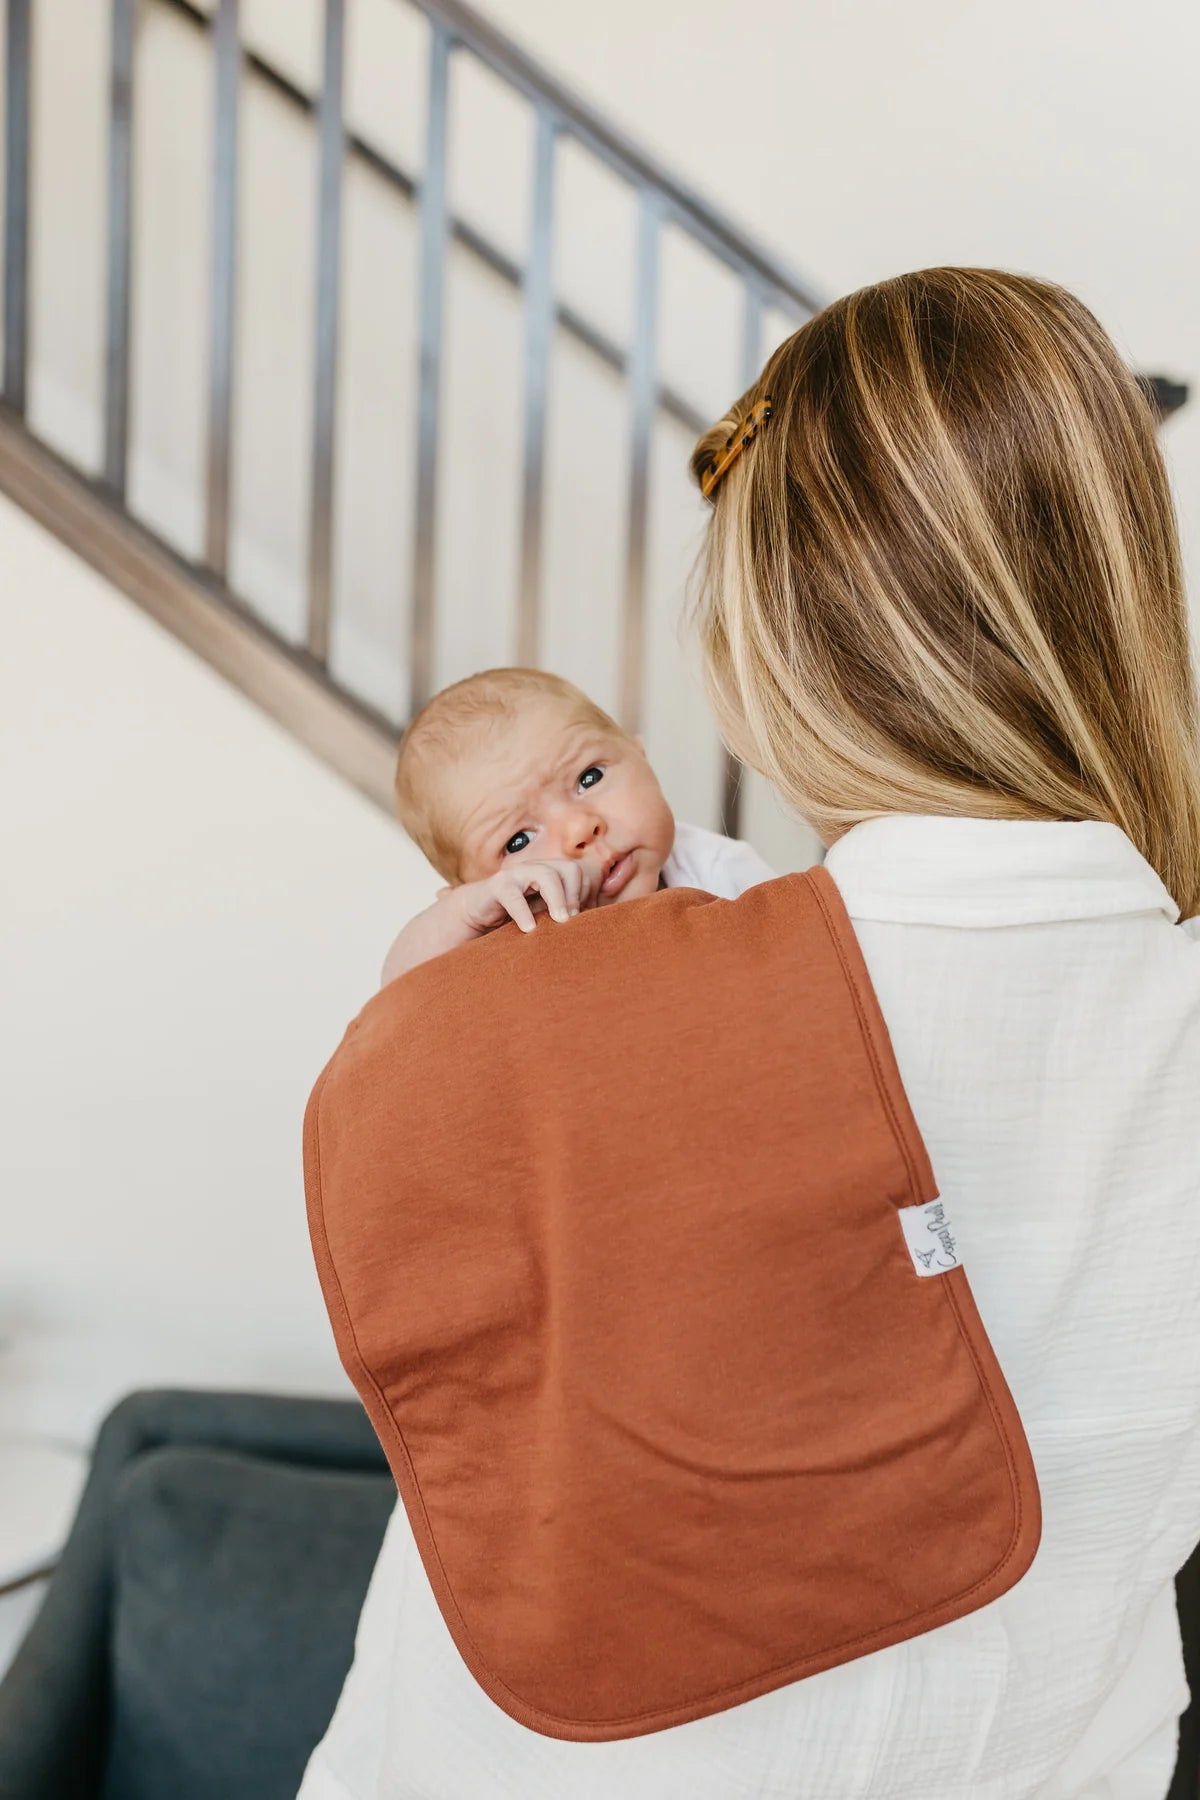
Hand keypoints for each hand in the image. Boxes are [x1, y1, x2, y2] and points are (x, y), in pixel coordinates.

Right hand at [450, 852, 605, 936]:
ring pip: (545, 874)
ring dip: (557, 899)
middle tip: (572, 920)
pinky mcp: (496, 886)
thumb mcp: (543, 916)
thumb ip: (563, 915)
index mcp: (550, 874)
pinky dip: (523, 913)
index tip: (583, 919)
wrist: (475, 917)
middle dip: (575, 893)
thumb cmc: (514, 919)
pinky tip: (529, 929)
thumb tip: (593, 927)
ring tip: (560, 922)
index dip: (585, 894)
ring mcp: (516, 875)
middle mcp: (536, 870)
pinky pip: (513, 895)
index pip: (578, 874)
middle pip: (567, 868)